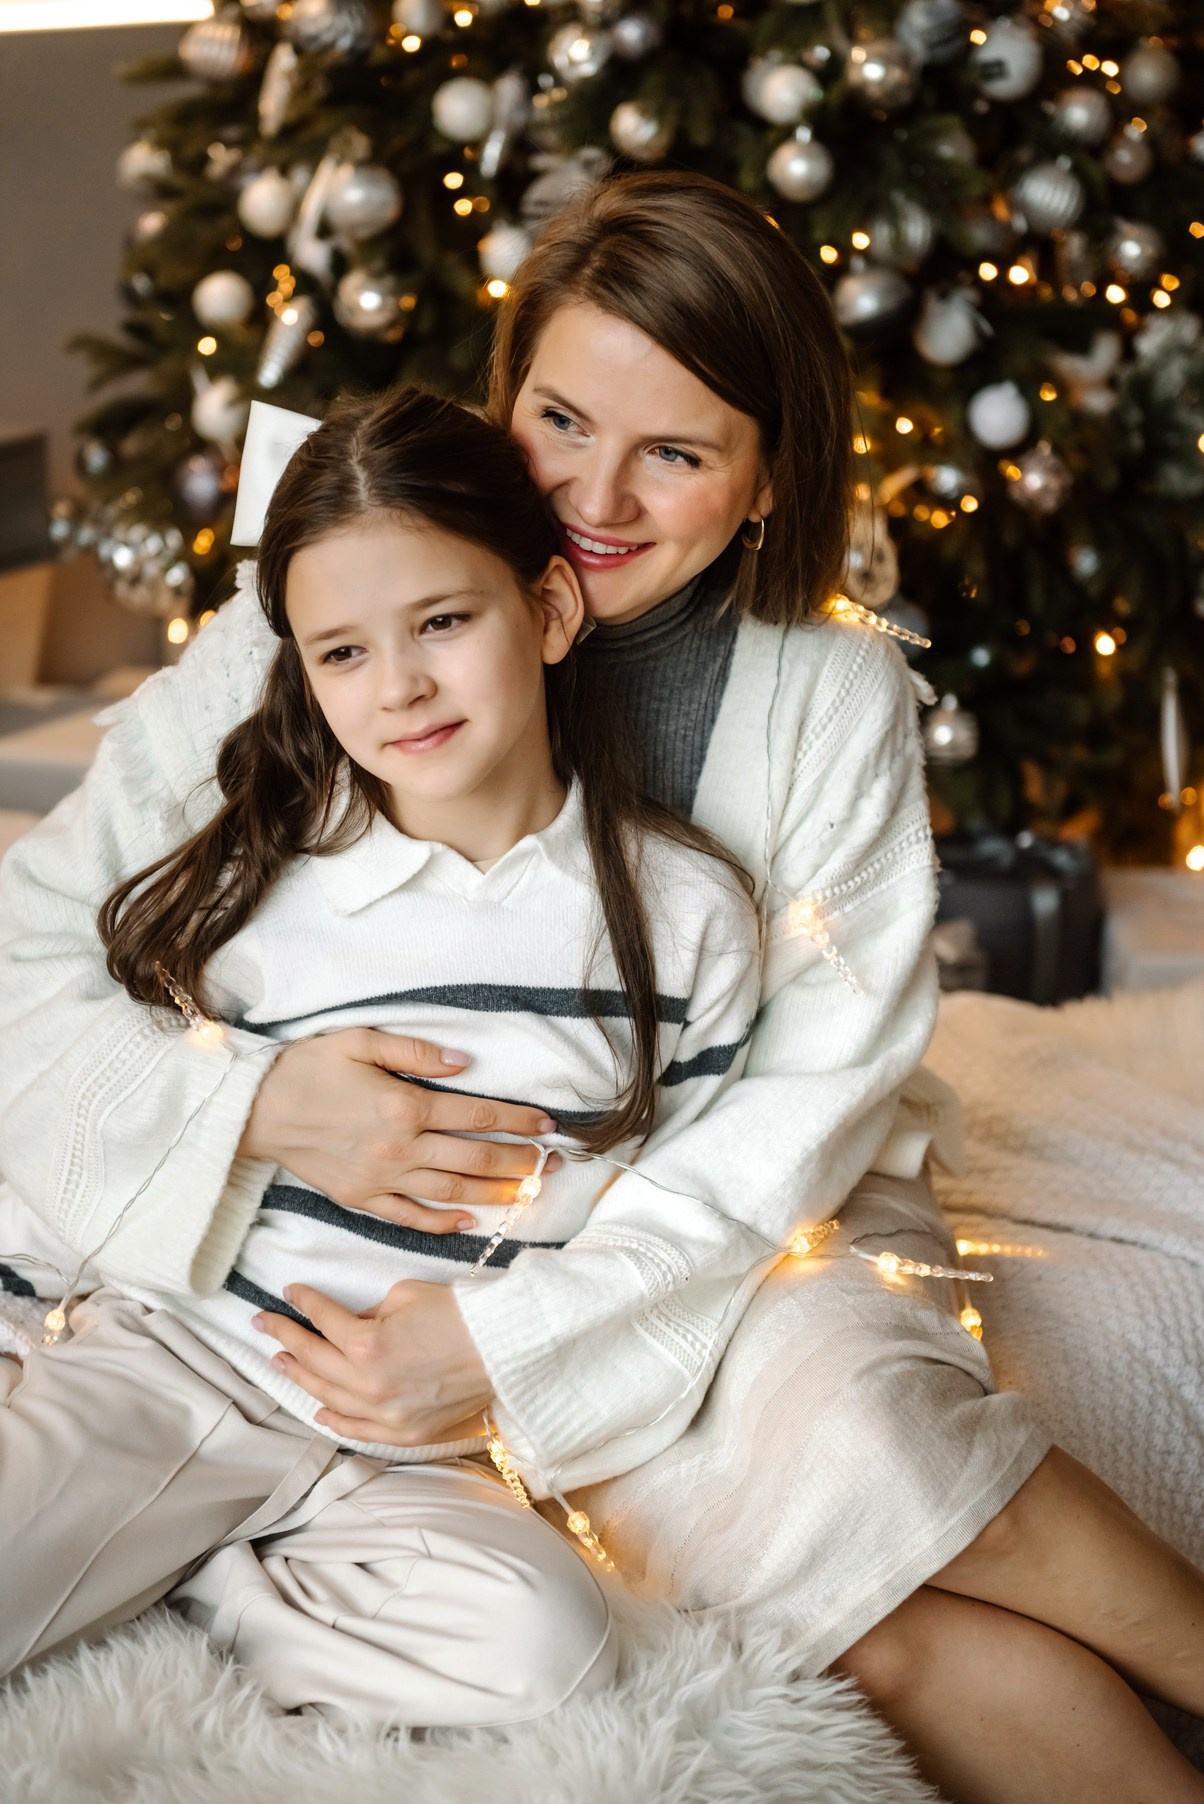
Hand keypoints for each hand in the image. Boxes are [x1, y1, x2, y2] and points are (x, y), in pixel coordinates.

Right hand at [237, 1027, 558, 1233]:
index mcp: (403, 1105)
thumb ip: (416, 1051)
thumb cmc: (307, 1067)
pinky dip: (442, 1220)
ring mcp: (380, 1178)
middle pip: (474, 1158)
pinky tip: (468, 1220)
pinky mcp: (360, 1198)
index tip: (549, 1127)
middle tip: (555, 1166)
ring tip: (528, 1194)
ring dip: (494, 1193)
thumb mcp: (361, 1040)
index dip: (518, 1121)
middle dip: (520, 1162)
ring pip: (450, 1190)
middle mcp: (398, 1148)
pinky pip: (409, 1216)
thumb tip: (464, 1063)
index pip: (476, 1116)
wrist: (254, 1109)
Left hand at [253, 1280, 491, 1447]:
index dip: (303, 1302)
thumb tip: (351, 1323)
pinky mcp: (406, 1432)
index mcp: (366, 1344)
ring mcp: (386, 1414)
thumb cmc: (460, 1313)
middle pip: (314, 1361)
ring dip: (302, 1378)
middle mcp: (368, 1385)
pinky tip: (319, 1408)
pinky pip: (359, 1429)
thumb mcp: (406, 1295)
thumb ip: (369, 1312)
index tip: (289, 1292)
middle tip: (263, 1326)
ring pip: (329, 1398)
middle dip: (285, 1339)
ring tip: (281, 1361)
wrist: (507, 1347)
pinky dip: (336, 1419)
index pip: (322, 1320)